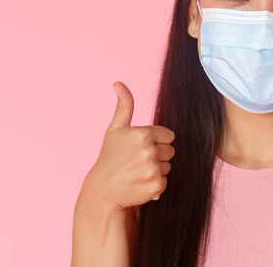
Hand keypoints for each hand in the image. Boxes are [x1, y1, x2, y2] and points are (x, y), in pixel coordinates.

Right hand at [79, 81, 175, 213]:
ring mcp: (152, 169)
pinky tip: (139, 184)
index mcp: (143, 133)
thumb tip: (118, 82)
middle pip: (170, 151)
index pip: (168, 136)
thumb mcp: (115, 129)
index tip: (139, 148)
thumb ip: (124, 105)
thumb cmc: (110, 157)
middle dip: (157, 156)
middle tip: (137, 162)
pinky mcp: (155, 186)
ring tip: (137, 173)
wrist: (102, 191)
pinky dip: (155, 185)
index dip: (155, 142)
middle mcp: (149, 150)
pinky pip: (165, 182)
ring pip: (168, 166)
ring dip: (156, 170)